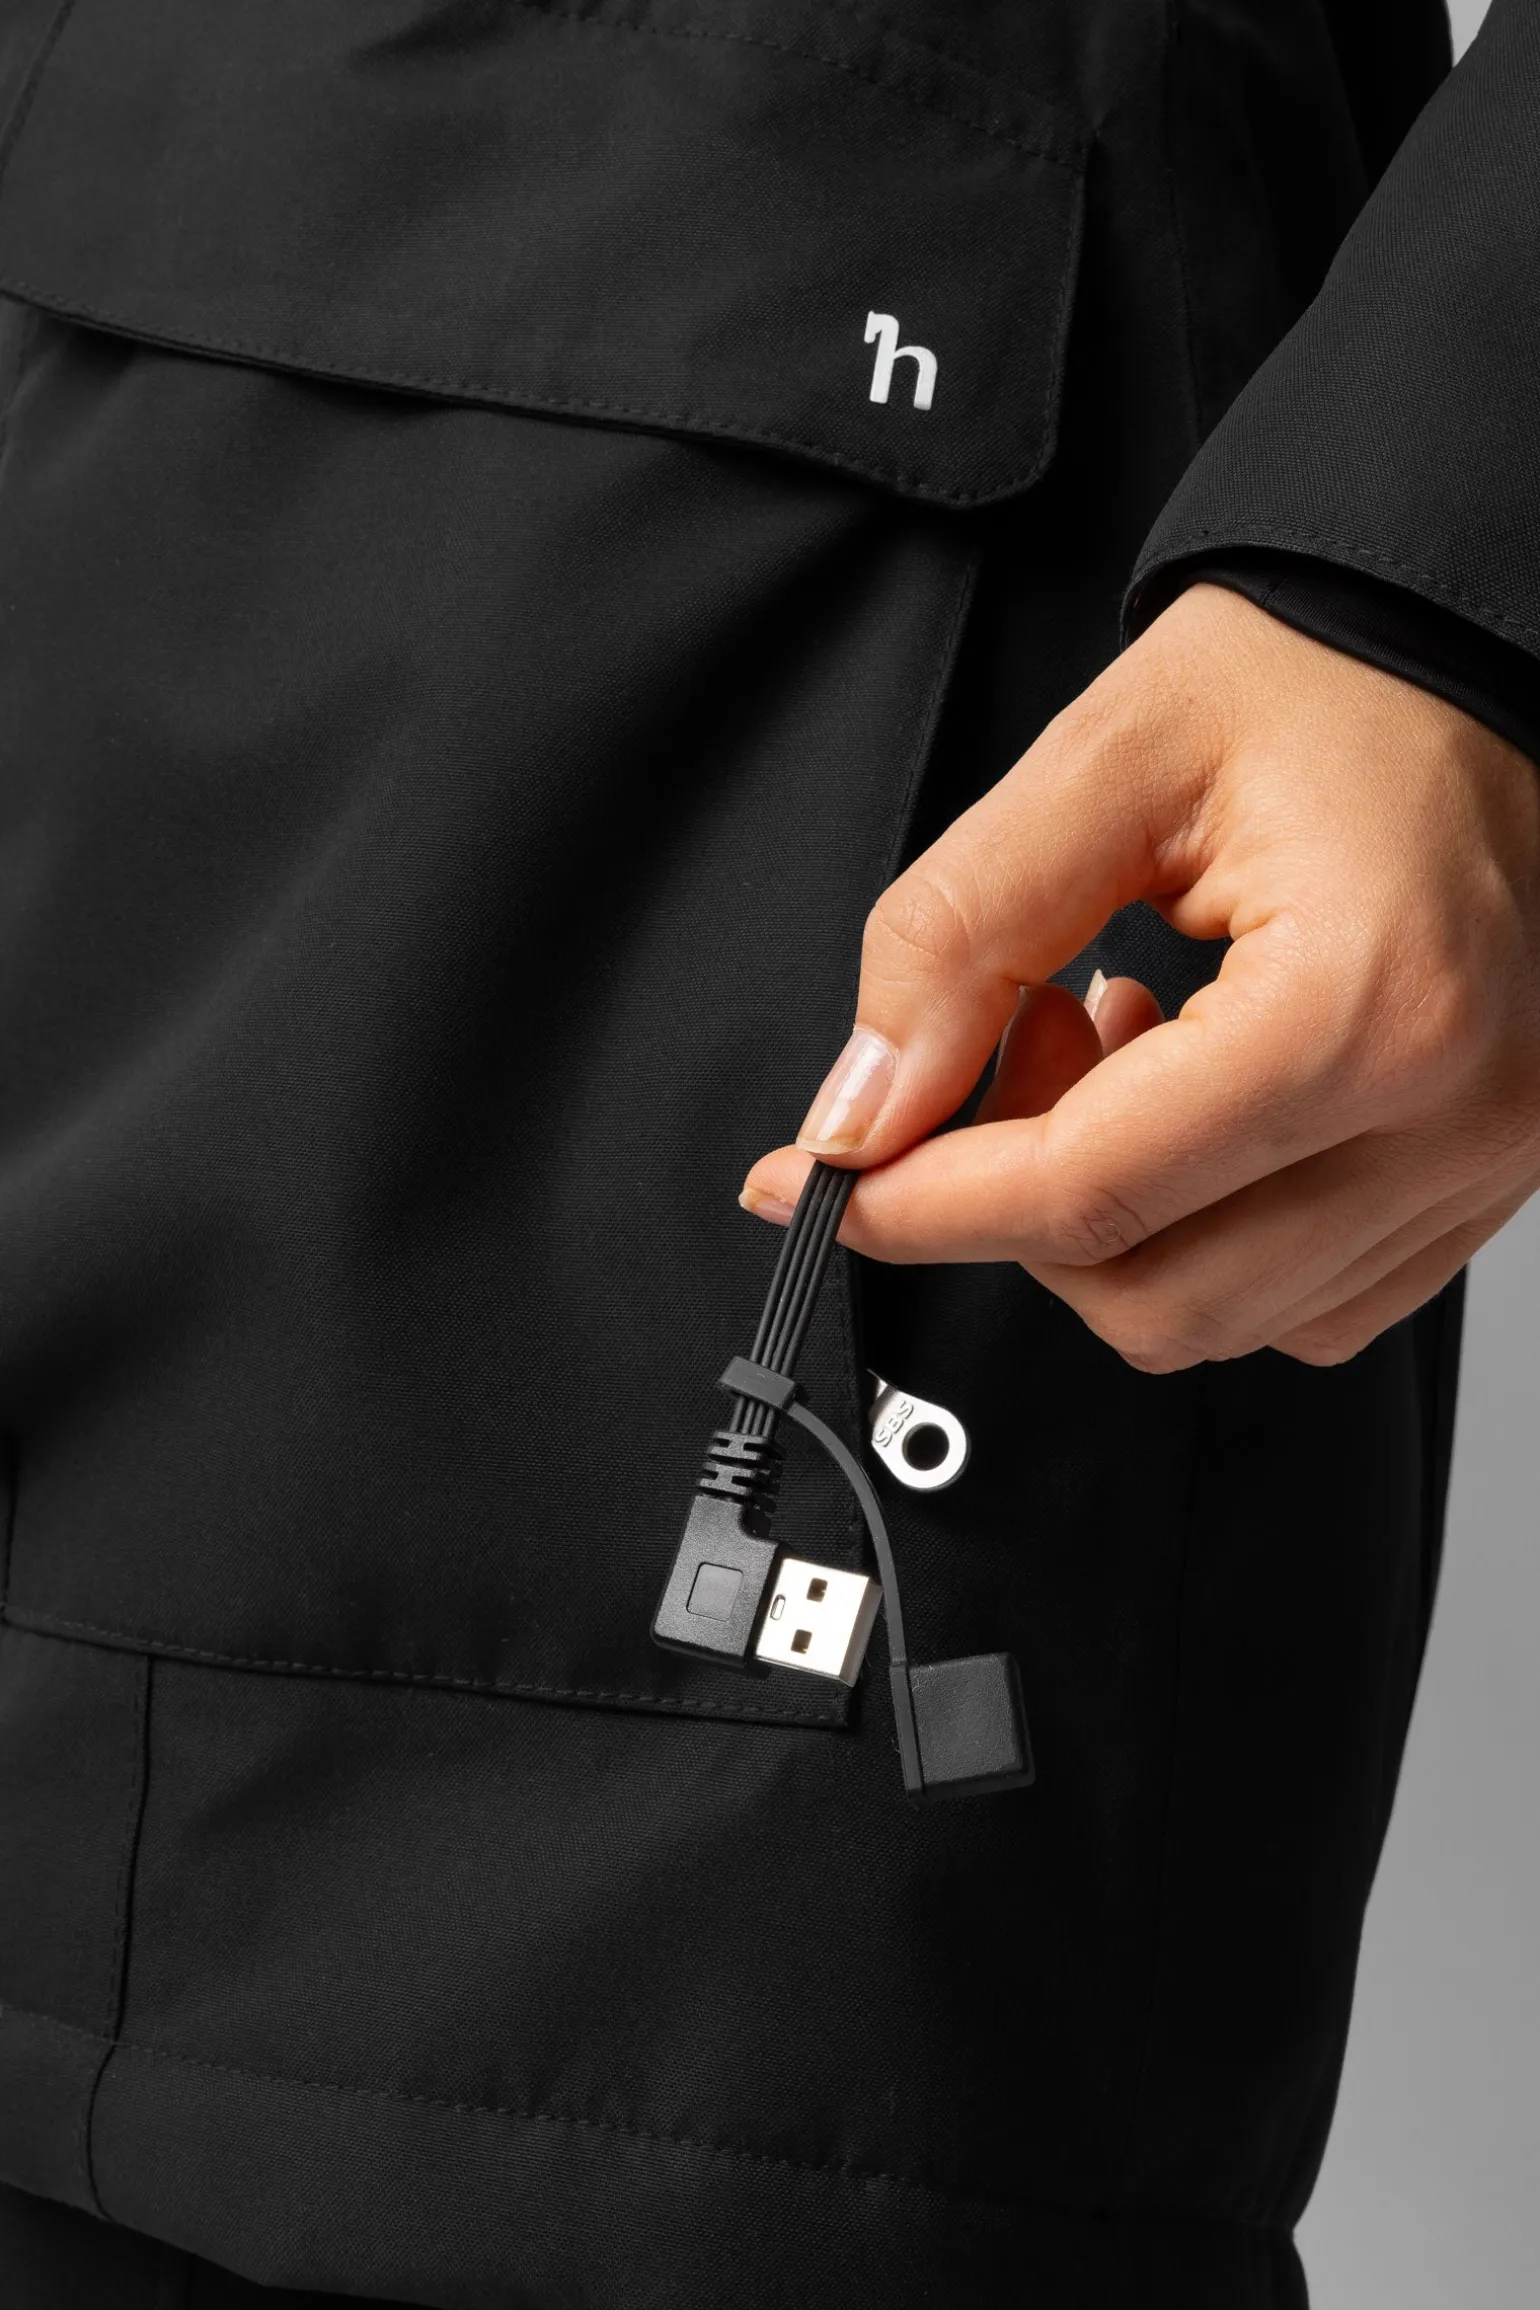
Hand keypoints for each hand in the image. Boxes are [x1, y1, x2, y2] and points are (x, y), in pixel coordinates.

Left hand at [740, 583, 1539, 1368]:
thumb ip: (960, 939)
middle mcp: (1457, 1114)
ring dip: (1114, 1215)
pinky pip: (1307, 1301)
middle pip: (1154, 1295)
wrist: (1470, 662)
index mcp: (1370, 1003)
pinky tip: (1190, 1093)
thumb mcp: (1108, 757)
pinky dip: (1204, 1232)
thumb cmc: (1327, 676)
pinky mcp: (1482, 1182)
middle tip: (1016, 1039)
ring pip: (1224, 1317)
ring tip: (1116, 1038)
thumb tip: (864, 1113)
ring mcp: (1487, 1162)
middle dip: (1019, 1203)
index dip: (920, 1203)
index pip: (1090, 1189)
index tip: (823, 1181)